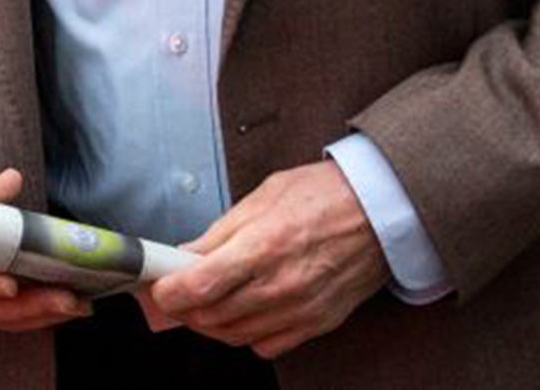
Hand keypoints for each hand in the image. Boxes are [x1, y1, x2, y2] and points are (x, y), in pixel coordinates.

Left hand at [144, 160, 389, 358]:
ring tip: (207, 298)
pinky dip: (245, 333)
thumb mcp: (264, 196)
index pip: (201, 284)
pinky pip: (265, 344)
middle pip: (211, 315)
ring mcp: (300, 309)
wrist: (380, 210)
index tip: (158, 287)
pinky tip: (244, 309)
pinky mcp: (316, 323)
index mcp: (264, 244)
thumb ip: (220, 232)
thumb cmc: (324, 194)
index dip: (169, 291)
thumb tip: (184, 256)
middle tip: (177, 289)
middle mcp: (281, 284)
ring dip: (210, 321)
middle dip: (185, 306)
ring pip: (234, 334)